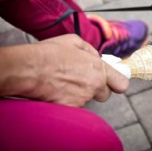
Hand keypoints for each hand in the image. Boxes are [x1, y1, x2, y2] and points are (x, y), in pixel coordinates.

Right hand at [0, 34, 128, 106]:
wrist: (30, 68)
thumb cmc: (51, 53)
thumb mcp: (75, 41)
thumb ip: (91, 51)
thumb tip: (96, 57)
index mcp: (99, 69)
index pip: (121, 84)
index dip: (118, 83)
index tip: (115, 83)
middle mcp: (94, 86)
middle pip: (105, 95)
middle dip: (97, 89)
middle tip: (83, 81)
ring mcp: (83, 99)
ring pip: (87, 100)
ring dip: (81, 94)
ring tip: (64, 83)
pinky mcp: (70, 109)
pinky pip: (74, 107)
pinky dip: (68, 101)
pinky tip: (57, 91)